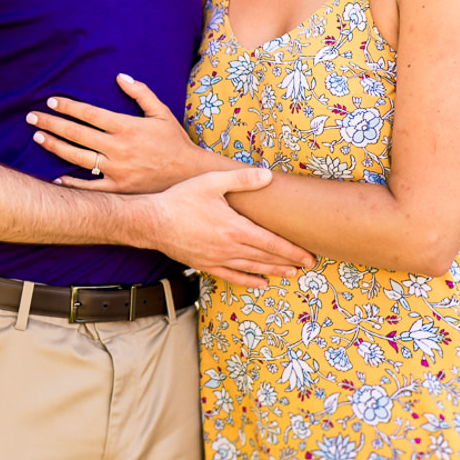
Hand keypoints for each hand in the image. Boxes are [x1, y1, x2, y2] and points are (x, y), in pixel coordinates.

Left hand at [33, 73, 229, 195]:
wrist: (192, 176)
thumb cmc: (175, 142)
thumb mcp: (162, 113)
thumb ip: (141, 93)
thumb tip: (120, 76)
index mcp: (127, 127)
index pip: (89, 114)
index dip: (68, 107)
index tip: (50, 102)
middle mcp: (118, 148)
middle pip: (76, 133)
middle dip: (51, 124)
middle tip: (31, 117)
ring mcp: (117, 170)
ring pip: (77, 157)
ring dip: (55, 146)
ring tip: (38, 137)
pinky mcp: (119, 188)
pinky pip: (89, 186)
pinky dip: (71, 182)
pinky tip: (55, 177)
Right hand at [134, 166, 310, 288]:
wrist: (150, 221)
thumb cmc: (179, 199)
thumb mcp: (210, 182)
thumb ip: (241, 179)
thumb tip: (268, 176)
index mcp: (235, 228)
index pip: (272, 243)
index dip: (293, 250)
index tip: (309, 256)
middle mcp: (229, 247)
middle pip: (266, 258)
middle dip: (289, 262)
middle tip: (308, 266)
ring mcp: (217, 258)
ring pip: (252, 268)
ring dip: (274, 272)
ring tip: (291, 274)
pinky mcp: (204, 264)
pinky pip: (231, 276)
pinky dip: (248, 281)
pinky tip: (260, 283)